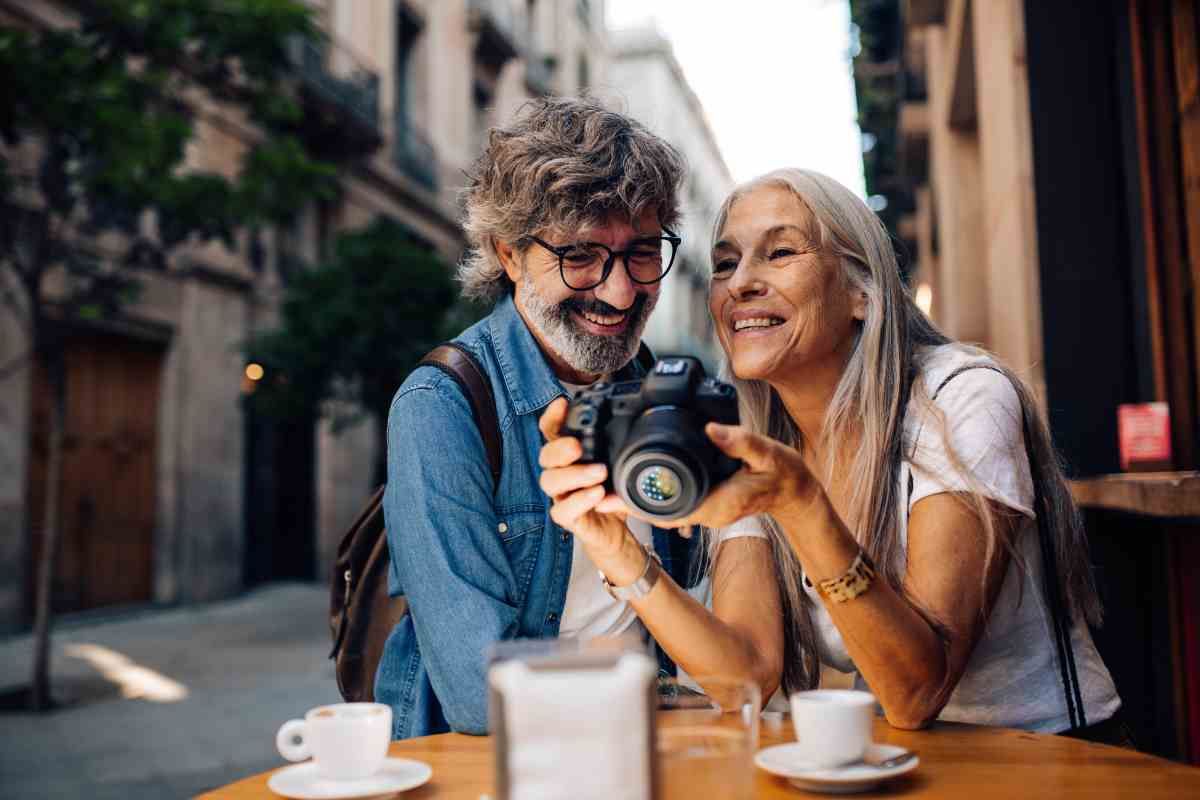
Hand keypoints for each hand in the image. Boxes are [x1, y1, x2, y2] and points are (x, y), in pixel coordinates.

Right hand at [538, 397, 646, 585]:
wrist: (613, 531)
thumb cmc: (612, 493)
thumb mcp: (619, 464)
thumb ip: (621, 446)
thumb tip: (639, 420)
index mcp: (569, 456)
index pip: (551, 431)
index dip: (552, 416)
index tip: (562, 403)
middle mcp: (560, 473)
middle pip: (545, 455)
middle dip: (559, 448)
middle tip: (578, 445)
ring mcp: (561, 496)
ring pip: (550, 481)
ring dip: (574, 474)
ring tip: (599, 472)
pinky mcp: (567, 518)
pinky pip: (562, 510)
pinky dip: (579, 501)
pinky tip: (597, 494)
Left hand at [597, 422, 817, 529]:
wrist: (796, 491)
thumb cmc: (783, 474)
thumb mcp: (767, 452)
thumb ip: (740, 441)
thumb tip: (712, 428)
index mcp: (716, 504)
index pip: (668, 510)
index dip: (637, 505)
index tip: (611, 495)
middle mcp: (707, 513)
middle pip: (658, 513)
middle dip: (628, 503)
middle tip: (597, 487)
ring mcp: (705, 512)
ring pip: (663, 511)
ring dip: (638, 500)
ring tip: (608, 484)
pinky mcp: (705, 505)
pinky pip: (673, 504)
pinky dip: (654, 496)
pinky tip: (639, 481)